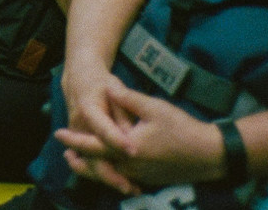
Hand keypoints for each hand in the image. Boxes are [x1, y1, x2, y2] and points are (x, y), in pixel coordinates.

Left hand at [57, 87, 223, 192]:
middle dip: (79, 161)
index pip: (93, 146)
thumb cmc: (181, 128)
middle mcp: (130, 167)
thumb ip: (127, 99)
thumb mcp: (153, 107)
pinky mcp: (150, 179)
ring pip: (109, 174)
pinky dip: (110, 172)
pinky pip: (123, 177)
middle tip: (65, 152)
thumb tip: (107, 89)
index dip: (74, 140)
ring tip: (81, 159)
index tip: (58, 133)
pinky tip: (109, 165)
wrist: (209, 154)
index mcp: (126, 149)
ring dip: (93, 168)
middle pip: (97, 167)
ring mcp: (140, 176)